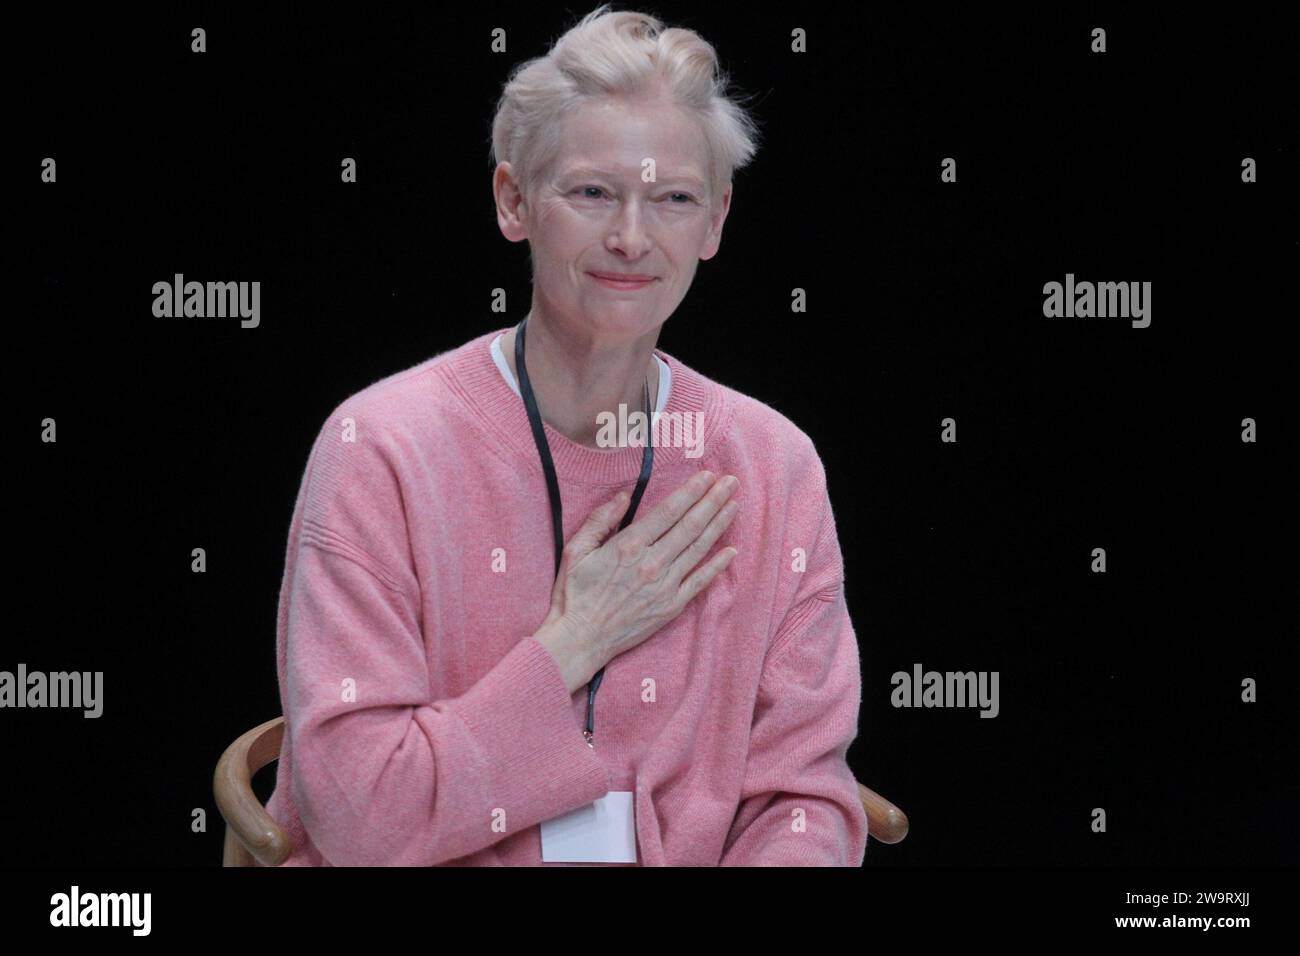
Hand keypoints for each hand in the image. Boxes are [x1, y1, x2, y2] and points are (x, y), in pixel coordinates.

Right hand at [543, 470, 739, 677]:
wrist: (580, 640)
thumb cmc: (573, 595)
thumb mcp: (575, 550)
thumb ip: (600, 520)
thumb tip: (624, 496)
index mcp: (628, 546)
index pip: (668, 511)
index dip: (691, 492)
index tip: (707, 476)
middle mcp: (652, 563)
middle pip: (690, 525)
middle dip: (713, 500)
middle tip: (732, 482)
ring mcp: (665, 586)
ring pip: (699, 549)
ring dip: (719, 525)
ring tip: (735, 505)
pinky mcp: (671, 607)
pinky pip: (700, 582)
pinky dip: (717, 565)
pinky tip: (732, 551)